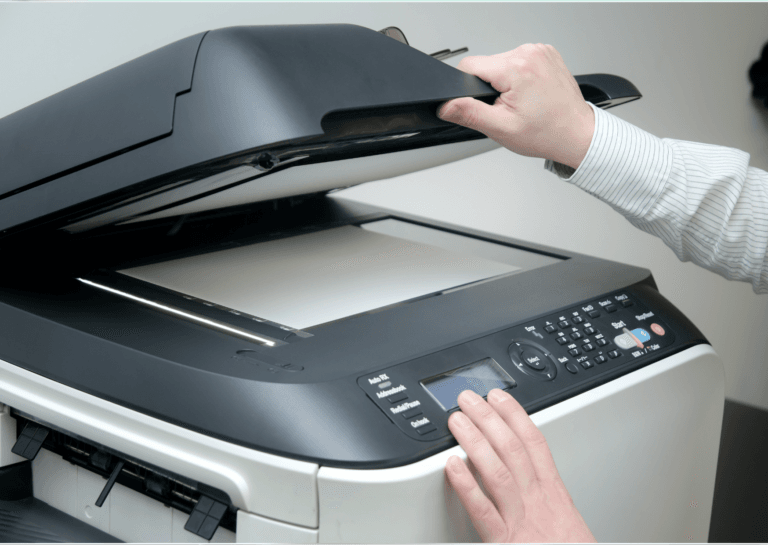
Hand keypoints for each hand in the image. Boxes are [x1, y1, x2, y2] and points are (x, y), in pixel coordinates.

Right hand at [437, 44, 594, 169]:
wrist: (576, 134)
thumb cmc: (546, 133)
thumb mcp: (500, 128)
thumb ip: (469, 113)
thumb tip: (446, 105)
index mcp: (517, 68)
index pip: (470, 65)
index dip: (467, 88)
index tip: (485, 104)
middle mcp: (530, 53)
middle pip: (486, 65)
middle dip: (490, 87)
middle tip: (508, 108)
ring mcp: (540, 51)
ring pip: (501, 63)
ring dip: (505, 82)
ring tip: (522, 102)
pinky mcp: (546, 53)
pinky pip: (518, 61)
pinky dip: (519, 77)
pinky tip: (530, 93)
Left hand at [445, 389, 595, 542]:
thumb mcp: (566, 522)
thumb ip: (545, 497)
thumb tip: (528, 475)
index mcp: (554, 496)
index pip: (535, 443)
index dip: (515, 415)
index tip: (499, 396)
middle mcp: (539, 503)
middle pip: (513, 449)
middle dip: (490, 418)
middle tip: (468, 398)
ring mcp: (522, 522)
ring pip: (498, 471)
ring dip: (475, 440)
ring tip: (457, 420)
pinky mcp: (505, 544)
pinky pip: (483, 511)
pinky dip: (466, 486)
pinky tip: (451, 466)